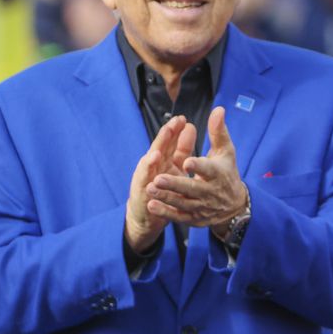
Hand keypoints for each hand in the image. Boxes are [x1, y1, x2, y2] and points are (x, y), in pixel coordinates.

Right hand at [125, 115, 195, 253]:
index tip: (182, 119)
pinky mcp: (142, 196)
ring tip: (156, 153)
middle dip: (162, 140)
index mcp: (164, 159)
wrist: (149, 214)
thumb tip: (190, 126)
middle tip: (170, 128)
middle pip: (158, 150)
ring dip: (150, 162)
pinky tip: (149, 181)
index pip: (169, 142)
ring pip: (148, 169)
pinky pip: (144, 190)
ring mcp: (146, 181)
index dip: (174, 131)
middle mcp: (153, 167)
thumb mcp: (176, 165)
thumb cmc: (164, 186)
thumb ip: (182, 146)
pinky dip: (146, 185)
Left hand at [147, 107, 247, 229]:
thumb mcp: (225, 152)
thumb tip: (218, 109)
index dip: (198, 166)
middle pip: (192, 189)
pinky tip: (152, 205)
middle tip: (158, 178)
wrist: (234, 205)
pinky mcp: (194, 218)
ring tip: (149, 188)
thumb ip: (218, 131)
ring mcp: (201, 206)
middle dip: (175, 184)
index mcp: (218, 173)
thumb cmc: (226, 172)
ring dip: (166, 197)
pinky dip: (166, 212)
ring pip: (182, 202)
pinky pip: (179, 216)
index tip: (187, 161)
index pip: (208, 169)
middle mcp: (210, 191)